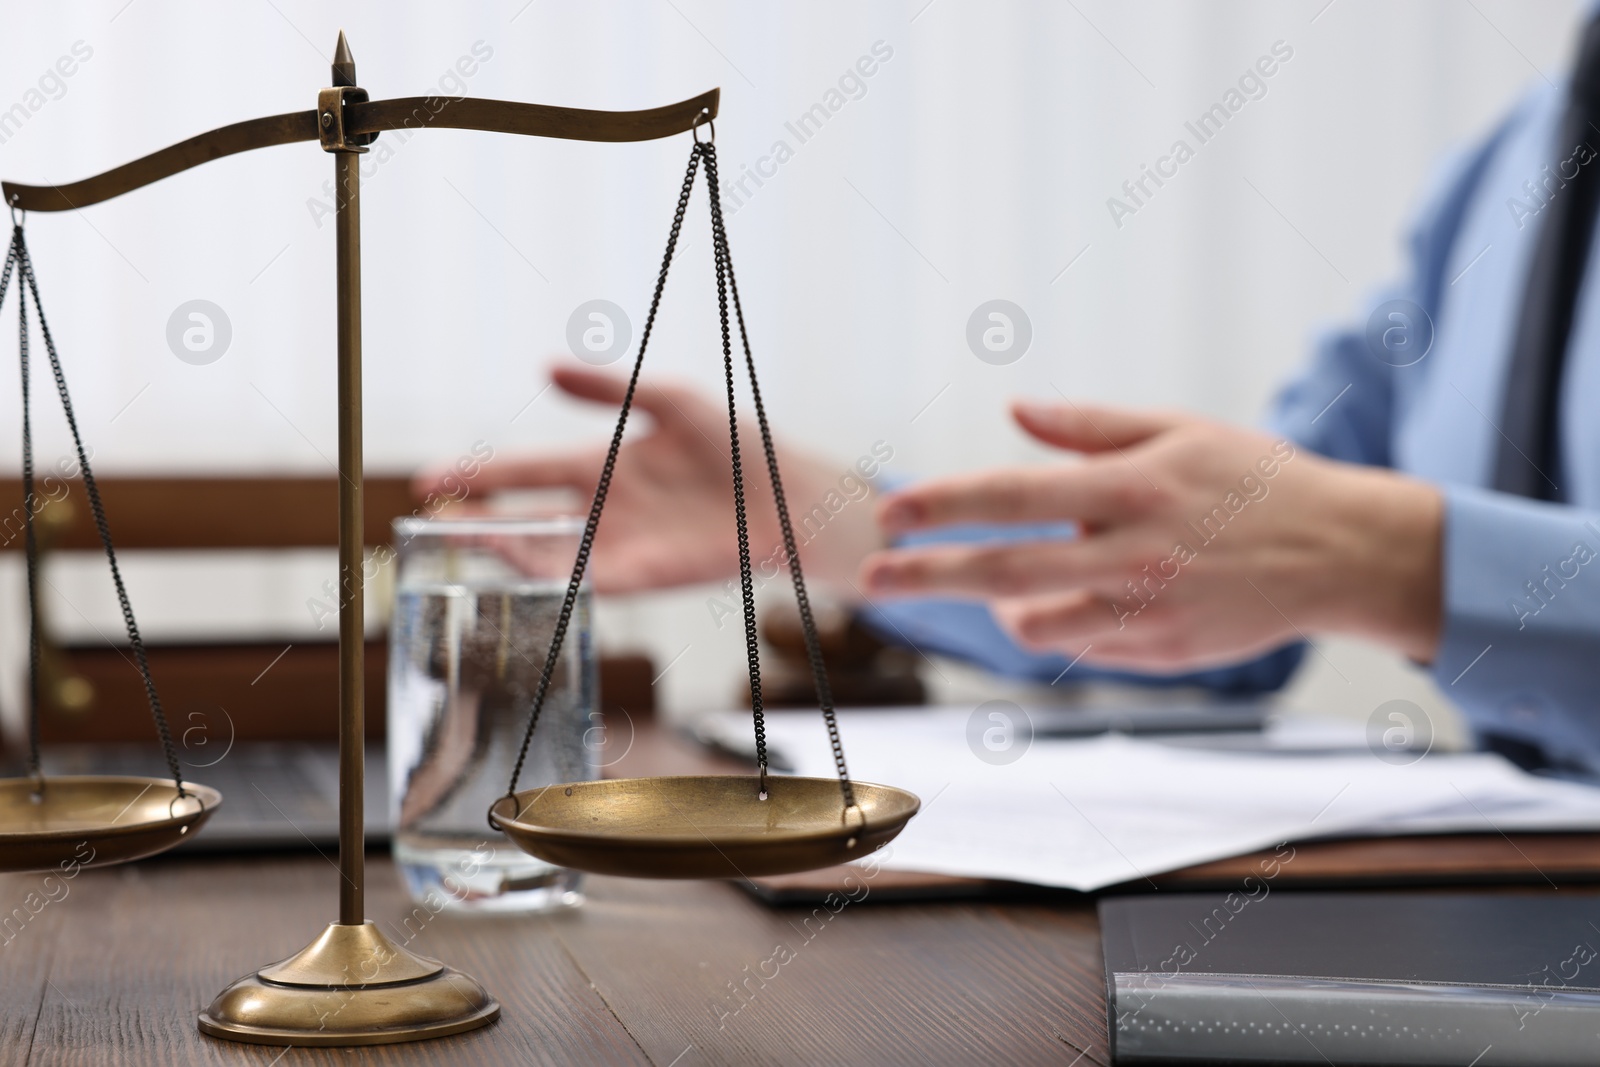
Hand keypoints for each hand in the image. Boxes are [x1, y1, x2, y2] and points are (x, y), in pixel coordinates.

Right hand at [414, 366, 882, 593]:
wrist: (783, 496)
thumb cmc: (734, 444)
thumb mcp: (671, 400)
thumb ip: (609, 389)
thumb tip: (546, 367)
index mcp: (598, 465)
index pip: (522, 471)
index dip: (476, 475)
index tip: (427, 480)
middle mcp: (598, 510)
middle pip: (519, 518)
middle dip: (472, 520)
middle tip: (425, 521)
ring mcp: (616, 546)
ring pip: (542, 553)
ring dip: (501, 549)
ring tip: (459, 541)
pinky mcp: (641, 577)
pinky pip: (583, 582)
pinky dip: (549, 578)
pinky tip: (517, 568)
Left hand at [859, 401, 1442, 670]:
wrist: (1339, 553)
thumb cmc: (1252, 481)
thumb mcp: (1177, 430)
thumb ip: (1089, 426)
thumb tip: (1013, 411)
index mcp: (1130, 486)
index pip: (1013, 496)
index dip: (944, 506)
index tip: (890, 514)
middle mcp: (1131, 552)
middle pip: (1004, 570)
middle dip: (927, 576)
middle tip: (872, 581)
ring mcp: (1146, 610)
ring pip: (1036, 623)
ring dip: (994, 607)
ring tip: (986, 588)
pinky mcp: (1160, 652)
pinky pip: (1081, 646)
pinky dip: (1056, 626)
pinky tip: (1063, 603)